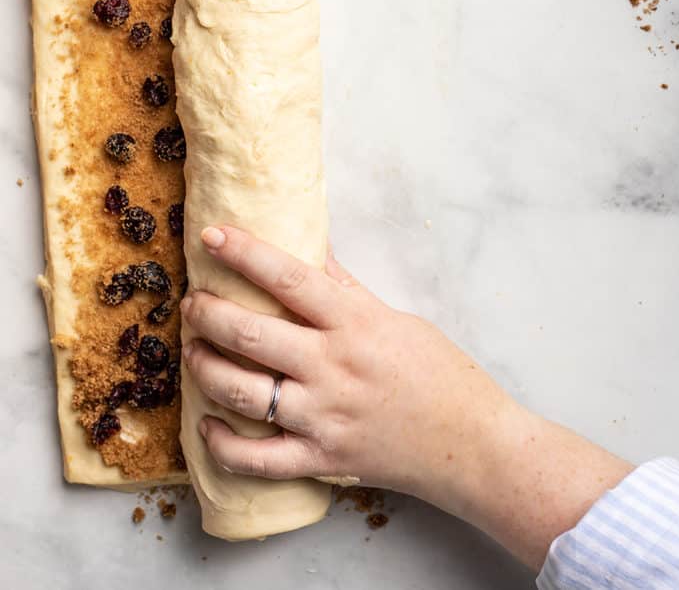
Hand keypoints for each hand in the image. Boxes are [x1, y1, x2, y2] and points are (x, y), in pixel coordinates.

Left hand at [181, 224, 506, 498]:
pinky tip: (208, 423)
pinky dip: (222, 443)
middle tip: (191, 302)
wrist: (472, 443)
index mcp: (354, 322)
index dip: (244, 252)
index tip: (211, 235)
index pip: (288, 277)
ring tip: (192, 350)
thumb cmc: (439, 372)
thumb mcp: (394, 316)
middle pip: (250, 333)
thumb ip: (345, 287)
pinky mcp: (320, 458)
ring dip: (204, 367)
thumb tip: (310, 247)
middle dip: (207, 312)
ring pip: (241, 391)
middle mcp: (333, 367)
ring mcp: (323, 416)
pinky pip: (256, 458)